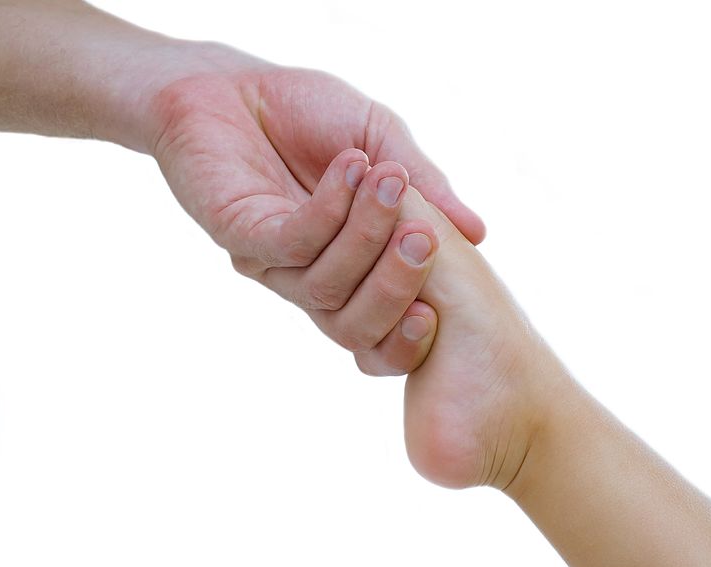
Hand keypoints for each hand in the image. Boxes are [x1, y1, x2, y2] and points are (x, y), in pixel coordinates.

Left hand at [144, 44, 482, 374]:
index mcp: (349, 273)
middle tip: (426, 238)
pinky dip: (330, 209)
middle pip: (354, 327)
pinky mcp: (239, 234)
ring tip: (391, 181)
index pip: (378, 335)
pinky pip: (292, 242)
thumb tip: (477, 233)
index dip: (408, 340)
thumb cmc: (310, 116)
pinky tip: (351, 169)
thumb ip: (426, 187)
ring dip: (366, 234)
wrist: (233, 82)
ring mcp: (272, 263)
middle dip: (396, 287)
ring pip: (327, 285)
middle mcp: (309, 281)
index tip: (438, 312)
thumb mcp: (384, 143)